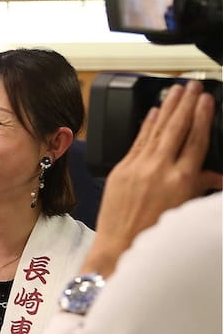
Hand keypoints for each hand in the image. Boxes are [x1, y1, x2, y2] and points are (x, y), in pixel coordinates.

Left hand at [84, 80, 221, 276]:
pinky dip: (146, 125)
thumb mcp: (185, 209)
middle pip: (176, 128)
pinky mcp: (119, 170)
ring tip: (175, 91)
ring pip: (156, 130)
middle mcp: (159, 170)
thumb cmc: (153, 234)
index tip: (206, 100)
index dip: (202, 117)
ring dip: (167, 108)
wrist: (119, 248)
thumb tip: (215, 176)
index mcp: (181, 180)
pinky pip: (137, 142)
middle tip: (192, 85)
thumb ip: (200, 186)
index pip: (196, 140)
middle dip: (186, 104)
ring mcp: (137, 168)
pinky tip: (153, 112)